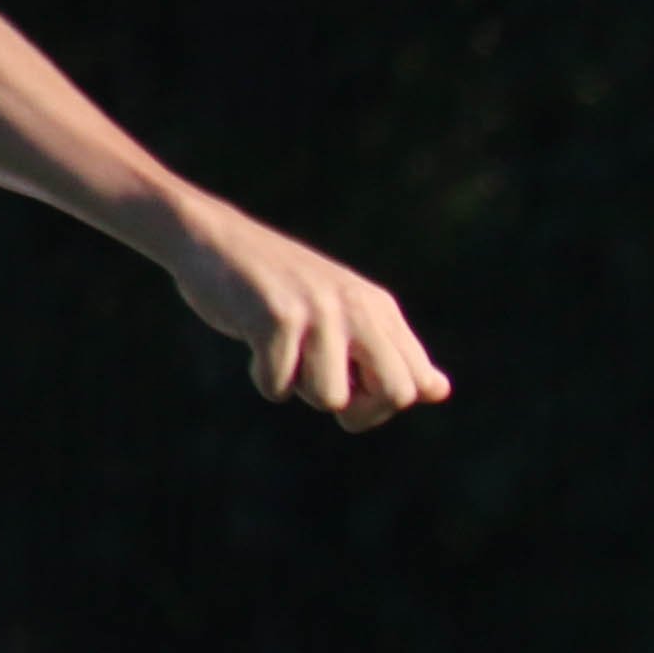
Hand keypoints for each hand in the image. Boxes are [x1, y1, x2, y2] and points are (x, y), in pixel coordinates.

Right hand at [157, 195, 451, 427]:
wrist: (213, 239)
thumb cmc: (280, 288)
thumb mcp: (345, 313)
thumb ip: (389, 352)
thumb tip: (440, 391)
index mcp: (380, 309)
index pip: (419, 384)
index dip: (385, 406)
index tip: (353, 394)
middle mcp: (359, 307)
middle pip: (396, 395)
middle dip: (359, 413)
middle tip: (322, 390)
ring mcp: (320, 311)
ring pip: (331, 397)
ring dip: (300, 389)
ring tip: (284, 353)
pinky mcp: (277, 317)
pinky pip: (278, 387)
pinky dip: (262, 378)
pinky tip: (254, 342)